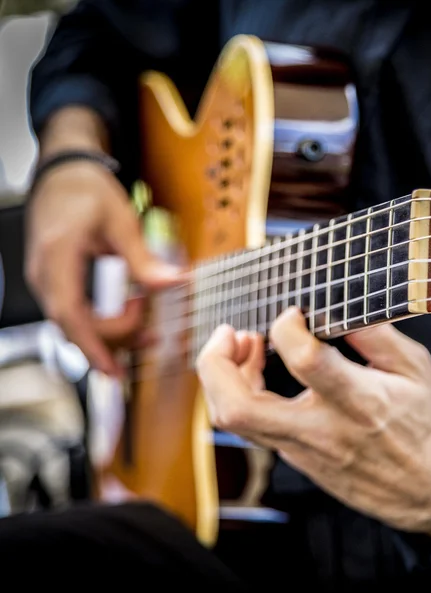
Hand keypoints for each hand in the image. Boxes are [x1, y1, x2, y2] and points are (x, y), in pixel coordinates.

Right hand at [26, 162, 186, 376]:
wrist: (64, 172)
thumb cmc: (87, 189)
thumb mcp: (121, 221)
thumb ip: (144, 258)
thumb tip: (173, 284)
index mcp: (58, 257)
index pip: (69, 315)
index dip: (91, 346)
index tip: (113, 370)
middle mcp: (45, 273)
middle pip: (73, 326)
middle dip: (113, 340)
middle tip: (150, 337)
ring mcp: (47, 278)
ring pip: (74, 323)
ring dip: (109, 333)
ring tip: (145, 333)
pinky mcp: (56, 279)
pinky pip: (74, 312)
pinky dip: (101, 322)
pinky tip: (127, 319)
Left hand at [196, 307, 430, 536]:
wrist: (430, 490)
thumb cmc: (425, 425)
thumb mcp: (416, 368)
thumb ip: (374, 333)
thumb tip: (332, 306)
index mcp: (360, 401)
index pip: (304, 360)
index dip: (286, 327)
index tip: (294, 313)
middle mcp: (322, 430)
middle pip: (238, 407)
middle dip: (215, 363)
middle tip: (228, 332)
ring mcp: (303, 450)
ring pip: (234, 421)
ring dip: (222, 376)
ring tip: (242, 343)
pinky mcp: (296, 458)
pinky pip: (252, 426)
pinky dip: (241, 391)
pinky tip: (256, 370)